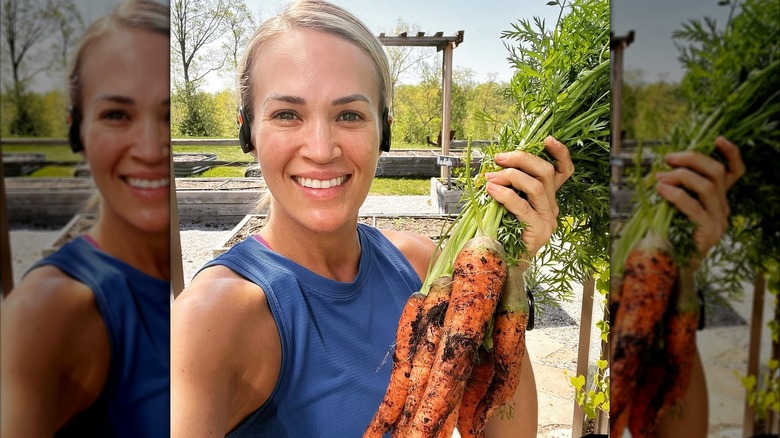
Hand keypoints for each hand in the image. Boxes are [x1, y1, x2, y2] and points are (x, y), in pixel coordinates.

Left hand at [485, 136, 573, 257]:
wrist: (502, 265)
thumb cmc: (501, 232)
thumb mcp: (506, 202)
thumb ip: (509, 186)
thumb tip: (495, 165)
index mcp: (547, 198)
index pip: (563, 171)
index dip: (560, 153)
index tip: (547, 139)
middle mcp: (551, 207)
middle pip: (546, 172)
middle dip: (522, 159)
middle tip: (499, 158)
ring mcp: (547, 220)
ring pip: (535, 186)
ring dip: (510, 176)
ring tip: (490, 177)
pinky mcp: (539, 231)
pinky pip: (522, 206)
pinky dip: (505, 194)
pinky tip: (491, 190)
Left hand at [656, 136, 744, 260]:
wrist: (672, 267)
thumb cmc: (669, 233)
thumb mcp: (675, 204)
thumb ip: (679, 187)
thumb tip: (664, 166)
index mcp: (718, 199)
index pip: (735, 172)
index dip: (731, 153)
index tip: (718, 139)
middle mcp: (723, 208)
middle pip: (717, 172)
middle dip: (692, 159)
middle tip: (668, 158)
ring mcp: (718, 221)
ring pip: (706, 186)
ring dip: (680, 176)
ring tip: (660, 178)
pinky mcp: (708, 232)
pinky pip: (693, 206)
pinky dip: (676, 194)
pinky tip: (661, 190)